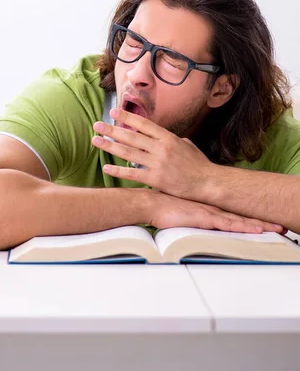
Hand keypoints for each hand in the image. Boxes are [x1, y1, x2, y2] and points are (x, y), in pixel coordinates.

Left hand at [92, 107, 212, 200]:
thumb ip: (170, 139)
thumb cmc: (198, 164)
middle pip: (131, 136)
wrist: (208, 183)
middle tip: (97, 124)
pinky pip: (132, 174)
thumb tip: (159, 135)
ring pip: (128, 153)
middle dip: (112, 130)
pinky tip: (106, 167)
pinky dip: (118, 171)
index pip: (143, 124)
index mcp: (168, 137)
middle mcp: (161, 148)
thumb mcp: (186, 145)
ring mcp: (158, 163)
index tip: (114, 112)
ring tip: (96, 140)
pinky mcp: (156, 179)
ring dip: (110, 146)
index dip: (127, 117)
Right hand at [148, 191, 283, 232]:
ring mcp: (211, 212)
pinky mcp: (205, 218)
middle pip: (243, 215)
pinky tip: (257, 230)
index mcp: (209, 206)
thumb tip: (194, 217)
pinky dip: (245, 227)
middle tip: (281, 226)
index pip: (236, 212)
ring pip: (241, 220)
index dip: (253, 216)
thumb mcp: (181, 208)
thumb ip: (191, 212)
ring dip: (260, 225)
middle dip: (263, 221)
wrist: (151, 203)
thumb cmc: (162, 206)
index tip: (267, 221)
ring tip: (277, 229)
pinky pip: (229, 224)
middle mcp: (214, 207)